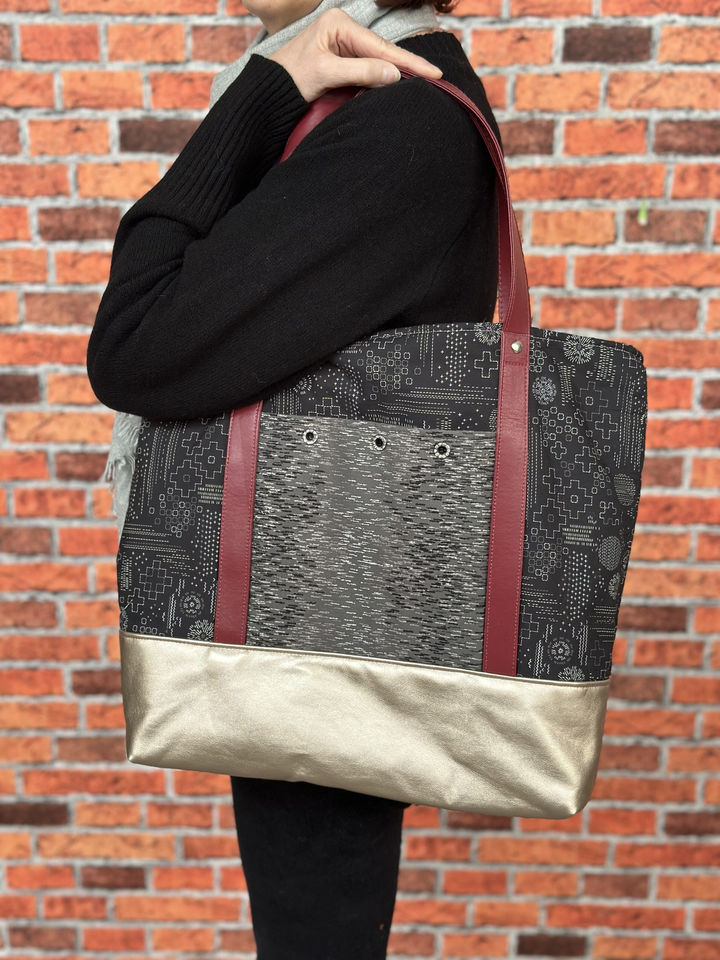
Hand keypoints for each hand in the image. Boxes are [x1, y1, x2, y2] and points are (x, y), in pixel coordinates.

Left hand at [268, 8, 442, 102]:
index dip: (408, 61)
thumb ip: (360, 71)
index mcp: (339, 24)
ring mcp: (343, 42)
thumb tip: (394, 73)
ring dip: (398, 71)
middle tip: (437, 77)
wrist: (271, 90)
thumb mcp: (325, 74)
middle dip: (408, 65)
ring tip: (425, 80)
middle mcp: (343, 28)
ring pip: (378, 59)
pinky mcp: (342, 57)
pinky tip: (400, 80)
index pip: (380, 46)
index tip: (433, 72)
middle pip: (383, 50)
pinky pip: (369, 66)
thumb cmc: (291, 79)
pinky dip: (384, 75)